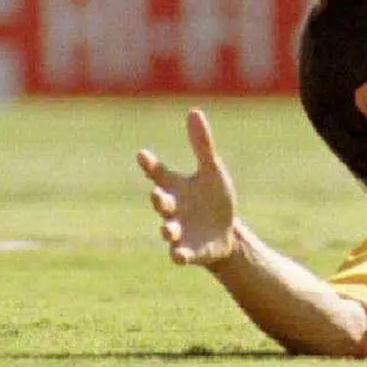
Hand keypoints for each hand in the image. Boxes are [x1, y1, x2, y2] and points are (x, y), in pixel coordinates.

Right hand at [138, 110, 241, 268]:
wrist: (224, 232)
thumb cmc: (213, 198)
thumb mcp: (212, 170)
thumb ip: (202, 144)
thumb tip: (194, 111)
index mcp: (177, 188)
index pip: (160, 175)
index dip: (150, 166)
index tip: (143, 155)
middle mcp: (173, 210)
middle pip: (162, 204)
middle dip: (159, 200)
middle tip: (157, 195)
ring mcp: (179, 232)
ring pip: (168, 231)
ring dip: (166, 230)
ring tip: (167, 229)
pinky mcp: (189, 251)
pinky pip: (180, 255)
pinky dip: (178, 255)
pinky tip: (179, 255)